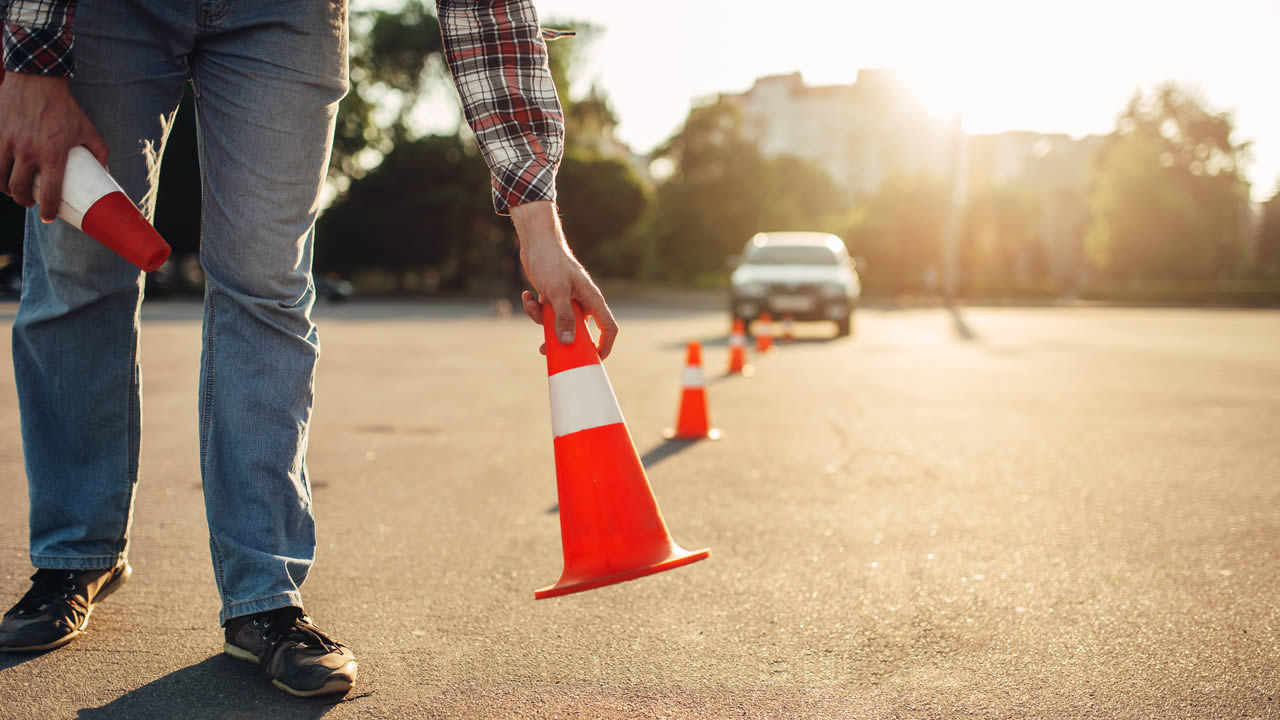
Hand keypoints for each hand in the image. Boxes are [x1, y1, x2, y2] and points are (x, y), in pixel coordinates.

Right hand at [0, 71, 108, 221]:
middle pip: (20, 190)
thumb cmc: (64, 107)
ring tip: (14, 191)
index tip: (48, 217)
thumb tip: (104, 171)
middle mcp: (29, 152)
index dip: (48, 211)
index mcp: (53, 155)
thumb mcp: (87, 130)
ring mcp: (9, 143)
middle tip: (30, 203)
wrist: (36, 79)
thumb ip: (99, 151)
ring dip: (7, 190)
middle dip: (25, 202)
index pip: (50, 194)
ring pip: (1, 179)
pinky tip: (2, 174)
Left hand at [510, 200, 618, 359]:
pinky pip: (546, 314)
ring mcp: (568, 301)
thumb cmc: (551, 262)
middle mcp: (582, 302)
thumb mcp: (557, 291)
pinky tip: (527, 295)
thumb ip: (563, 318)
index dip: (604, 346)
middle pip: (579, 331)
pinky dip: (534, 308)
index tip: (594, 360)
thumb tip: (567, 343)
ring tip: (532, 303)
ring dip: (542, 321)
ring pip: (559, 324)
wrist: (536, 242)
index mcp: (592, 299)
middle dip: (561, 340)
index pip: (608, 327)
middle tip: (546, 349)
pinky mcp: (553, 298)